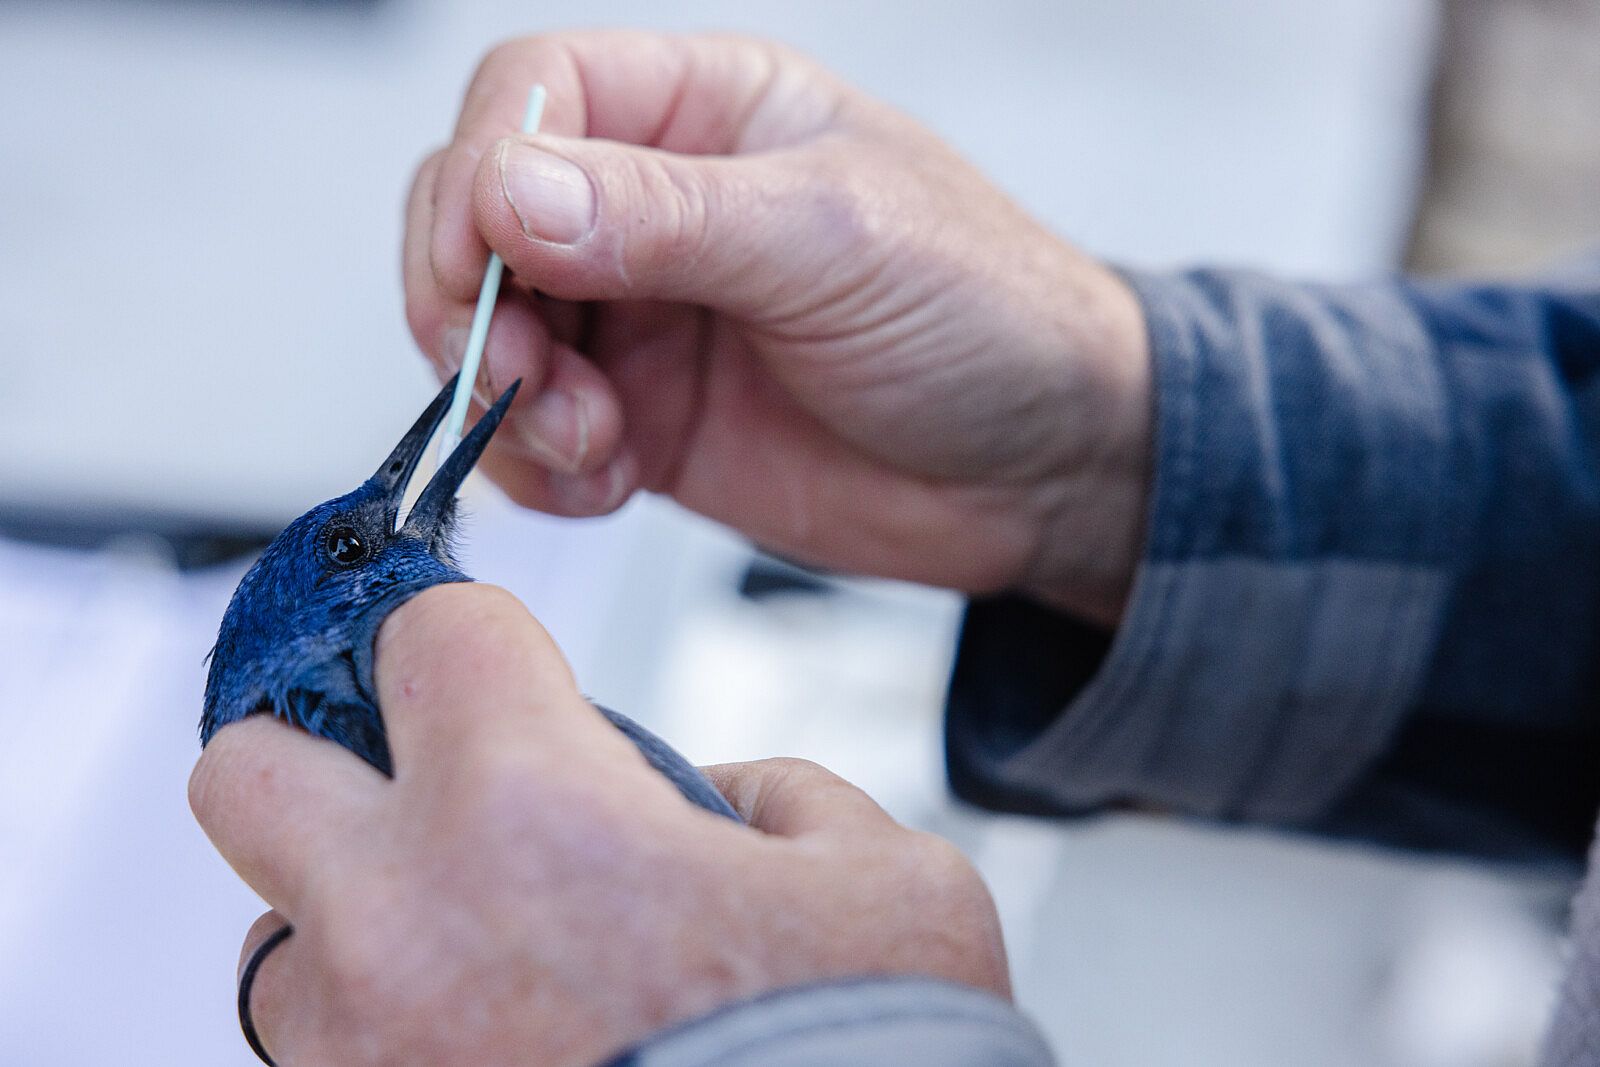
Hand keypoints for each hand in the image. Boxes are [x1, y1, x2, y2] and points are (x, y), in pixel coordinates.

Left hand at [189, 584, 1010, 1065]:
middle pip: (249, 768)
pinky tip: (486, 1034)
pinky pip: (323, 1059)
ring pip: (272, 940)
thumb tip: (712, 804)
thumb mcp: (892, 881)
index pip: (424, 631)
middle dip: (320, 752)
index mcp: (533, 809)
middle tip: (411, 776)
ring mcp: (362, 1054)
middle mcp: (405, 923)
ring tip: (470, 947)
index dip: (469, 631)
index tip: (490, 661)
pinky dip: (382, 1030)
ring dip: (353, 920)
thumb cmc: (855, 1060)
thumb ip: (782, 796)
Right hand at [404, 32, 1149, 625]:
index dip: (480, 172)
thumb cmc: (986, 314)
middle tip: (517, 374)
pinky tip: (611, 480)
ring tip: (591, 440)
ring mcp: (645, 318)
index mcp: (709, 113)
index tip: (484, 260)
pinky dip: (544, 469)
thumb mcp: (835, 240)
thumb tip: (510, 192)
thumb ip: (668, 218)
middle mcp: (659, 209)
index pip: (532, 96)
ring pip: (493, 336)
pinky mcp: (646, 420)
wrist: (1046, 471)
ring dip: (508, 398)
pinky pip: (539, 439)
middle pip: (480, 218)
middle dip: (473, 302)